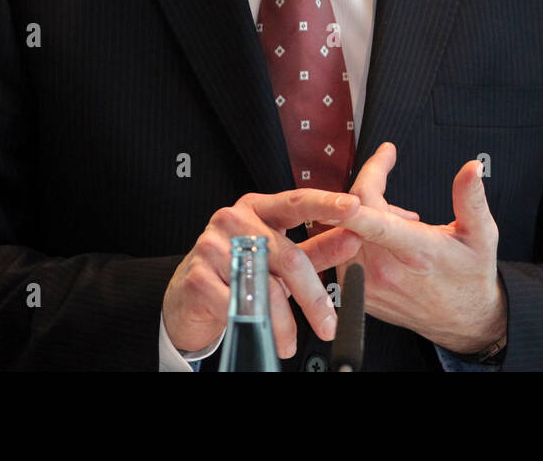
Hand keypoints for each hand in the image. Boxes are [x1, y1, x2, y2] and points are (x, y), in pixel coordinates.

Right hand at [163, 189, 362, 357]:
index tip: (355, 207)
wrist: (187, 297)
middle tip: (328, 324)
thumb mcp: (282, 258)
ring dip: (282, 321)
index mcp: (258, 208)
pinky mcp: (198, 275)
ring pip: (264, 285)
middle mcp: (234, 219)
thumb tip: (354, 238)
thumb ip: (318, 248)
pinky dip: (255, 325)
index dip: (326, 203)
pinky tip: (260, 334)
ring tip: (290, 342)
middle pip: (287, 255)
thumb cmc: (239, 270)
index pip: (297, 200)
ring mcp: (212, 245)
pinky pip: (237, 303)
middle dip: (312, 296)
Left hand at [336, 143, 506, 354]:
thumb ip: (472, 198)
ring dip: (365, 212)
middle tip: (394, 178)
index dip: (359, 197)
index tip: (355, 172)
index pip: (376, 222)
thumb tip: (474, 167)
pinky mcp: (355, 292)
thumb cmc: (470, 275)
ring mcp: (366, 284)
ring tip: (401, 222)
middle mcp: (384, 271)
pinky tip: (386, 240)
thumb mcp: (481, 235)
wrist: (461, 320)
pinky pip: (342, 248)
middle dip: (371, 184)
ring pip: (345, 227)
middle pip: (355, 212)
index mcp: (415, 252)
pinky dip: (358, 233)